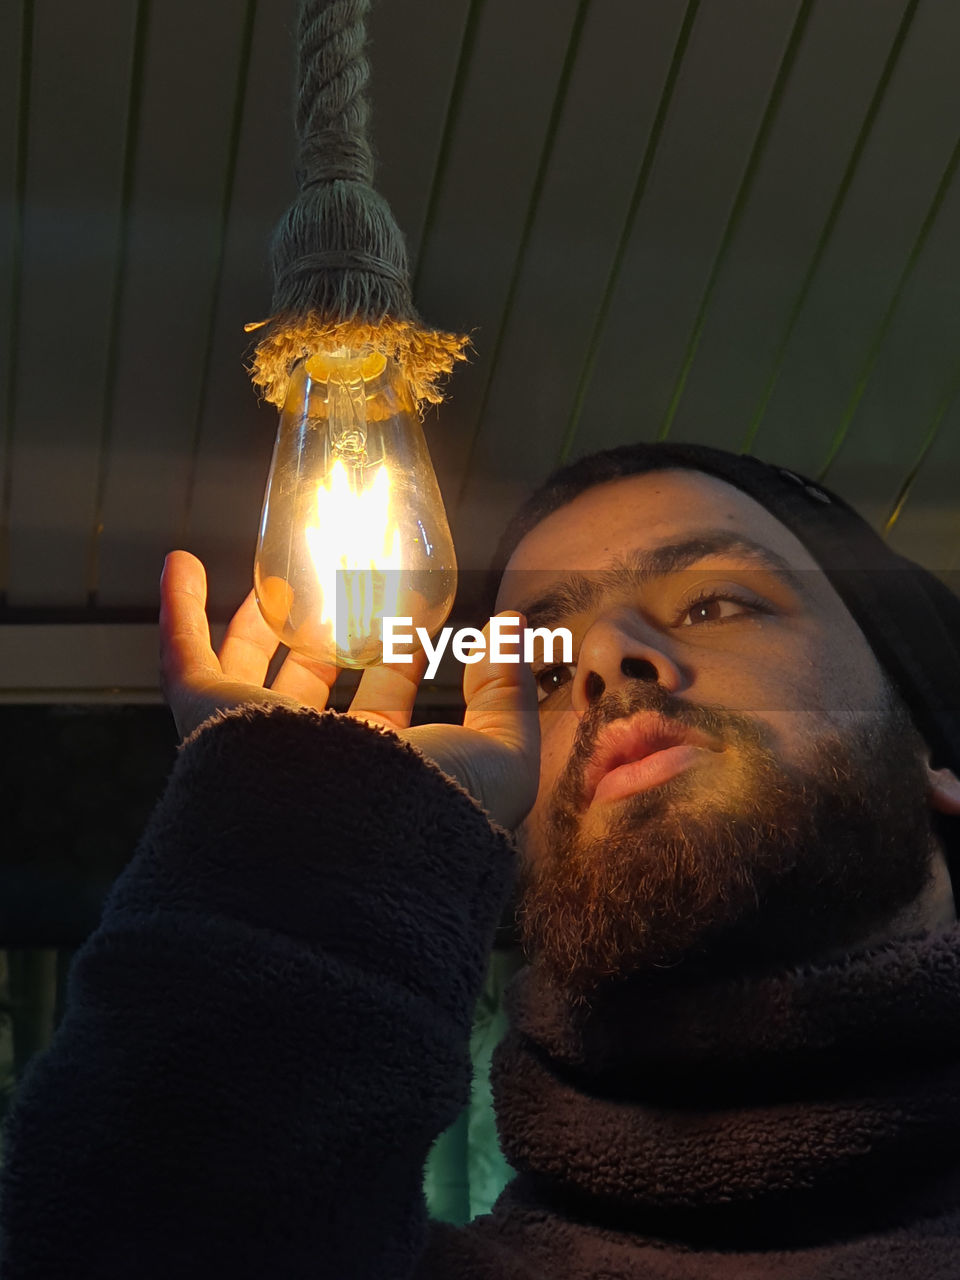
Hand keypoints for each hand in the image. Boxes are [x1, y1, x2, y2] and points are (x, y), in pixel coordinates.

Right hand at [159, 551, 539, 829]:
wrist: (357, 849)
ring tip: (268, 579)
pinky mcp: (212, 722)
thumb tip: (508, 629)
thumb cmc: (439, 811)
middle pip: (312, 688)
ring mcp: (260, 741)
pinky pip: (184, 658)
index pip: (386, 704)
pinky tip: (184, 564)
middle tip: (339, 591)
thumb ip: (505, 691)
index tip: (414, 615)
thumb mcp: (501, 753)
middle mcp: (317, 760)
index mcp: (382, 771)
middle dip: (326, 641)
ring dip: (254, 624)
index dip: (399, 658)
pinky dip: (179, 611)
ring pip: (246, 674)